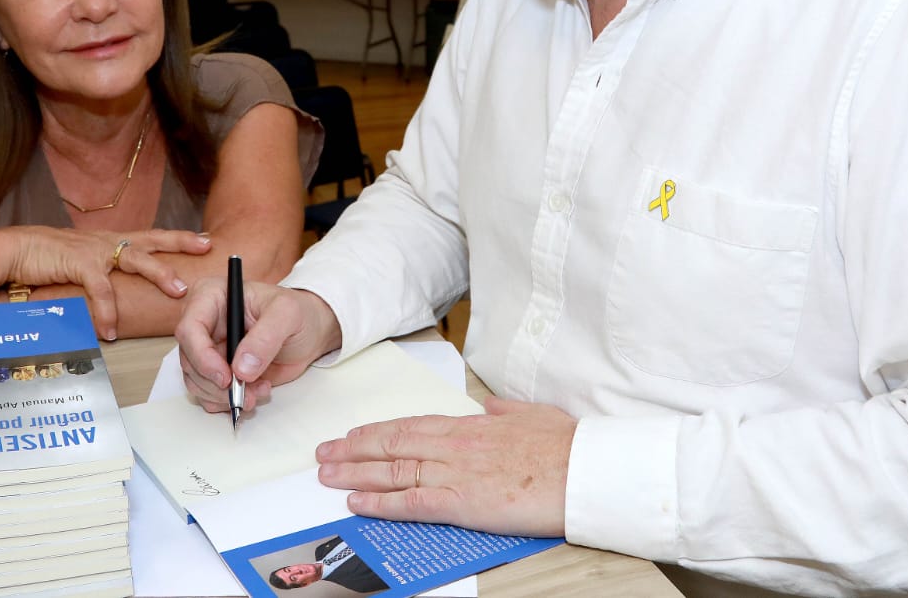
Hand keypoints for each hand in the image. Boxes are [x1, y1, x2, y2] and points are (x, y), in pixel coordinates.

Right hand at [10, 227, 209, 339]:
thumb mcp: (81, 263)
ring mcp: (96, 251)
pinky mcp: (80, 263)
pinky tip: (110, 331)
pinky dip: (107, 311)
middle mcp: (108, 242)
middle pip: (153, 239)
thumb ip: (102, 273)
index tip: (203, 238)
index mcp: (111, 241)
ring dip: (161, 274)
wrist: (15, 250)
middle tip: (207, 246)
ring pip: (138, 259)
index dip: (177, 238)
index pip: (151, 236)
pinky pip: (101, 290)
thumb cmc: (46, 258)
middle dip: (181, 242)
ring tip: (179, 291)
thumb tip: (117, 292)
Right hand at [175, 277, 339, 411]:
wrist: (309, 331)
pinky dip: (227, 401)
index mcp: (213, 296)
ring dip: (224, 396)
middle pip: (189, 360)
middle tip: (245, 393)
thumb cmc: (298, 312)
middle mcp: (205, 323)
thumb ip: (266, 337)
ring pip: (196, 382)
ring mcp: (208, 349)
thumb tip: (241, 368)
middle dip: (216, 384)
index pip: (190, 328)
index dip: (202, 356)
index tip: (226, 377)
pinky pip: (208, 394)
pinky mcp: (216, 370)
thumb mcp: (288, 314)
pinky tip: (254, 393)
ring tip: (258, 391)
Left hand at [314, 397, 576, 536]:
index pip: (413, 425)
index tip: (354, 434)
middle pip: (393, 444)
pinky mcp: (463, 502)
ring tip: (326, 475)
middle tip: (323, 453)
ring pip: (393, 470)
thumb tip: (487, 405)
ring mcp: (457, 472)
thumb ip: (504, 410)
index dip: (378, 431)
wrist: (584, 470)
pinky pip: (411, 502)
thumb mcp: (532, 414)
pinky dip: (380, 502)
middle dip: (353, 449)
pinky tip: (357, 502)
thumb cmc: (566, 446)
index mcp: (472, 425)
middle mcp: (457, 445)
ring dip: (355, 472)